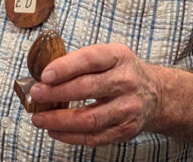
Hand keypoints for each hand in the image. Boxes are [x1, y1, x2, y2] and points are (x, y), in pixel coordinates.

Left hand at [28, 43, 161, 145]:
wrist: (156, 94)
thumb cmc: (123, 72)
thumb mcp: (109, 55)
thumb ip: (81, 61)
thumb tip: (45, 75)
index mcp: (119, 57)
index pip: (90, 60)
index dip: (65, 67)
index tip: (45, 75)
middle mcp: (126, 82)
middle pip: (87, 89)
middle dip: (56, 93)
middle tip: (36, 95)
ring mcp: (127, 108)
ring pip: (89, 118)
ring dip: (59, 120)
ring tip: (39, 118)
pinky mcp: (125, 129)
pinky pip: (94, 137)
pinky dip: (70, 136)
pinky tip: (54, 131)